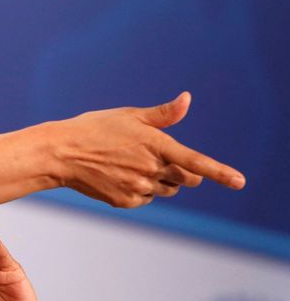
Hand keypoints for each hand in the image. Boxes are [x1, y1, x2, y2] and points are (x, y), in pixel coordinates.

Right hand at [49, 91, 245, 207]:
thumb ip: (162, 114)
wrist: (61, 153)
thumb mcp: (128, 115)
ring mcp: (138, 187)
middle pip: (186, 179)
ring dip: (160, 180)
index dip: (220, 172)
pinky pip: (146, 198)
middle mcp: (151, 169)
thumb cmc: (94, 128)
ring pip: (167, 190)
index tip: (240, 182)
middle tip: (159, 158)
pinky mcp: (126, 201)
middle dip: (182, 172)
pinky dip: (140, 190)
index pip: (196, 162)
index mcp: (155, 145)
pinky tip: (120, 176)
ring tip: (131, 164)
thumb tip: (187, 98)